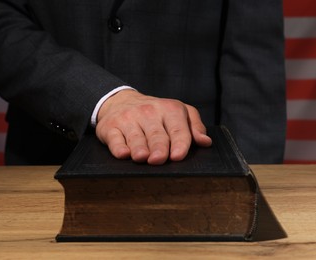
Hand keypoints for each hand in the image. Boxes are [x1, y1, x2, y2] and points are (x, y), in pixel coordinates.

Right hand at [95, 89, 211, 164]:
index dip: (179, 143)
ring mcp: (128, 119)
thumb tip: (205, 142)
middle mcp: (149, 112)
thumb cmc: (156, 113)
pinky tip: (123, 153)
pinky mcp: (110, 127)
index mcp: (170, 109)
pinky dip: (118, 147)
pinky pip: (115, 139)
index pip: (178, 129)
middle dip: (158, 148)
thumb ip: (194, 126)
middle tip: (159, 160)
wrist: (121, 101)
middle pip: (156, 135)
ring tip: (142, 158)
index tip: (178, 156)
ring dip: (139, 148)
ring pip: (136, 137)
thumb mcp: (179, 112)